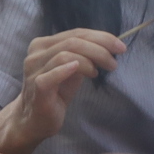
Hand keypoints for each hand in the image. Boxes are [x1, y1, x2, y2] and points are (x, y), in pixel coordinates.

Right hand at [0, 29, 124, 153]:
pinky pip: (52, 75)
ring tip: (99, 73)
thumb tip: (108, 46)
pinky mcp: (37, 87)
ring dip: (90, 60)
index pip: (76, 33)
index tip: (120, 47)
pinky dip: (68, 70)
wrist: (34, 119)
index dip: (100, 37)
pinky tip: (87, 71)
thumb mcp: (72, 70)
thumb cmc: (55, 92)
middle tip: (114, 61)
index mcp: (44, 44)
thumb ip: (83, 55)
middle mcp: (36, 53)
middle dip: (99, 48)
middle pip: (73, 41)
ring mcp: (34, 69)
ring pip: (65, 54)